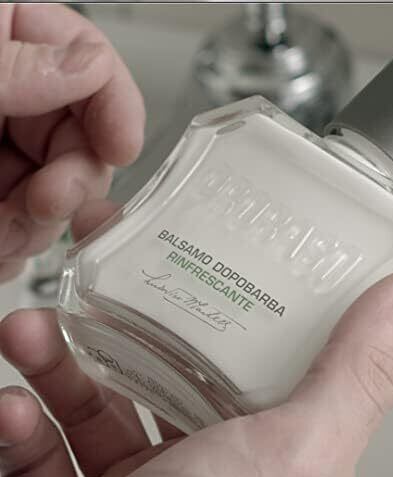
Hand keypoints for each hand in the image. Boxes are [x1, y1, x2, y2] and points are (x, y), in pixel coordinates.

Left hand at [0, 5, 144, 281]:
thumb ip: (14, 63)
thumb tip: (88, 63)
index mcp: (5, 55)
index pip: (88, 60)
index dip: (116, 102)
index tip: (123, 146)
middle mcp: (10, 106)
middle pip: (84, 140)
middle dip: (72, 181)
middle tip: (47, 200)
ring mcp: (3, 158)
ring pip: (62, 195)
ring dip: (37, 225)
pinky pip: (29, 229)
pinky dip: (16, 248)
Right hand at [0, 200, 392, 476]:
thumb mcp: (294, 457)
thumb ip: (357, 374)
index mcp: (267, 456)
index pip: (252, 356)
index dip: (225, 302)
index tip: (194, 257)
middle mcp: (208, 472)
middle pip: (163, 370)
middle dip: (118, 323)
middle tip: (95, 276)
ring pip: (94, 403)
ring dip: (54, 362)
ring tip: (29, 330)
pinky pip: (45, 455)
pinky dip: (22, 425)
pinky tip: (11, 405)